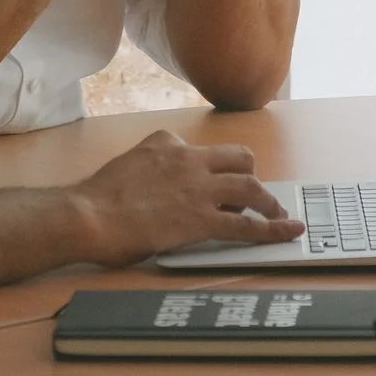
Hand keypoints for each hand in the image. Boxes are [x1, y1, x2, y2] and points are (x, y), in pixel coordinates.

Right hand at [70, 130, 302, 266]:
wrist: (87, 215)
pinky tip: (288, 231)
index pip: (202, 151)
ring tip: (277, 214)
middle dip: (250, 175)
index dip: (212, 170)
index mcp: (167, 144)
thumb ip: (151, 168)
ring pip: (251, 187)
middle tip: (253, 195)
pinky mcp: (202, 219)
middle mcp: (189, 159)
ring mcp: (198, 189)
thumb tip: (162, 186)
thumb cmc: (97, 199)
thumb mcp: (128, 165)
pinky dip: (273, 229)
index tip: (213, 183)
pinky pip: (248, 224)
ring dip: (268, 202)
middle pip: (239, 158)